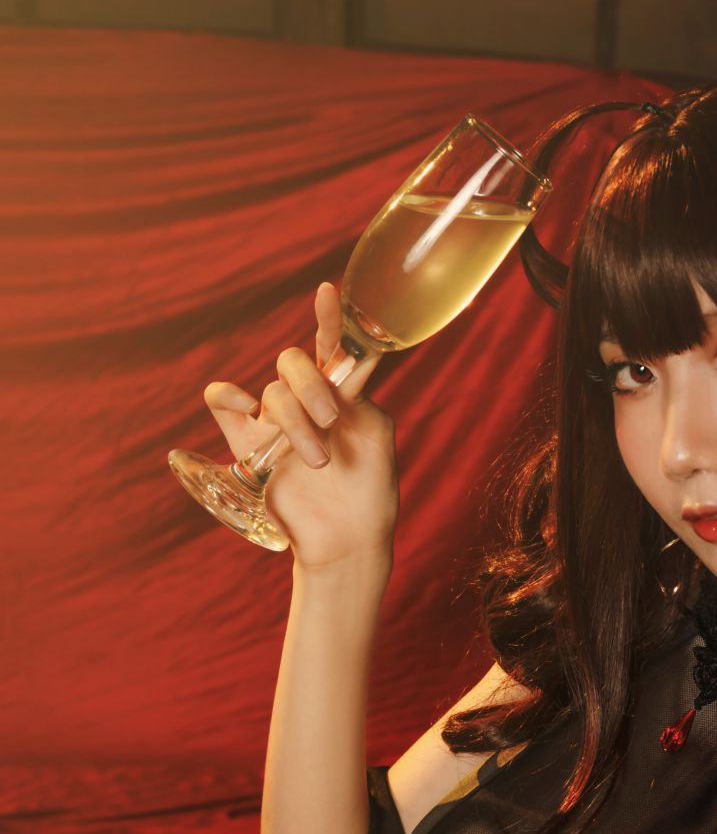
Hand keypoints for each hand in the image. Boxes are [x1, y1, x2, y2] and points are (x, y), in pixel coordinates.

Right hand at [202, 281, 398, 570]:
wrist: (346, 541)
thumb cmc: (369, 493)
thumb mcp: (376, 439)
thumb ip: (359, 398)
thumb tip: (338, 373)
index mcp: (342, 394)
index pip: (332, 346)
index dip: (328, 318)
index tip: (326, 292)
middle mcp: (306, 401)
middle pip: (292, 363)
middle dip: (310, 388)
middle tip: (330, 421)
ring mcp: (275, 421)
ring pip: (271, 393)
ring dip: (294, 422)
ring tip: (317, 461)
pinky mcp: (247, 444)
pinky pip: (222, 404)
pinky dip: (228, 397)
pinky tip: (247, 410)